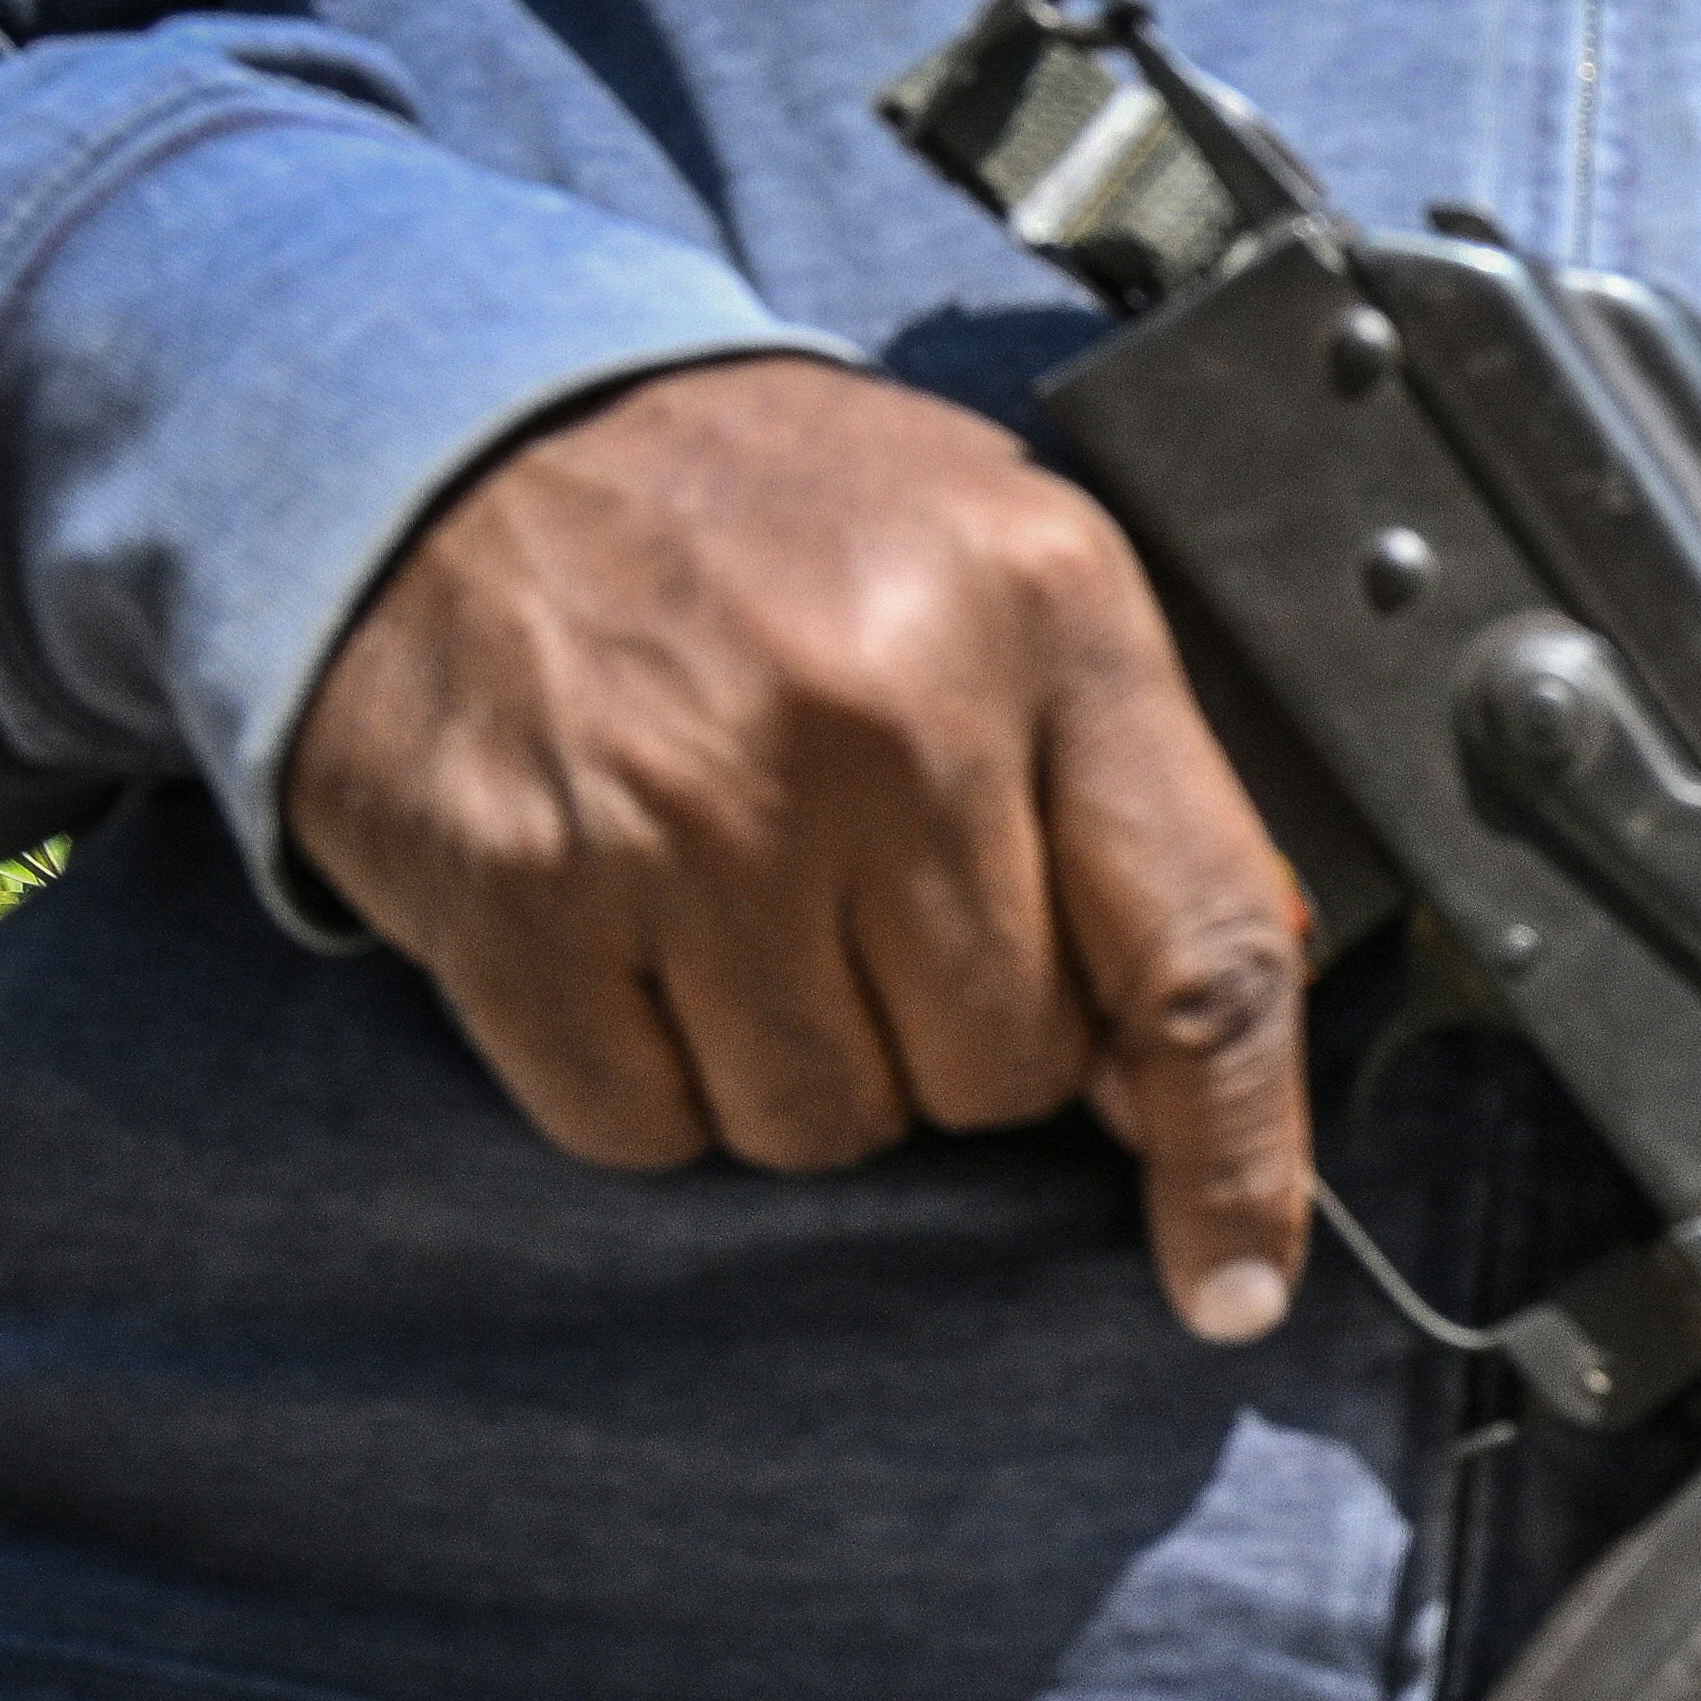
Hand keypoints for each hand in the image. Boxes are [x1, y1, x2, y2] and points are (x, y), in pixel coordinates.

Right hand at [288, 355, 1315, 1340]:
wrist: (464, 415)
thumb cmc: (779, 525)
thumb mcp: (1015, 590)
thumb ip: (1137, 820)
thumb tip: (1179, 1102)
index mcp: (1048, 617)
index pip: (1204, 959)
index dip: (1236, 1158)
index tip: (1233, 1284)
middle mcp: (880, 711)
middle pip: (1001, 1076)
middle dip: (954, 1037)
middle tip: (864, 897)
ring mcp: (689, 808)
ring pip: (825, 1124)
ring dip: (798, 1062)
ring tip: (739, 892)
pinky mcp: (517, 887)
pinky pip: (647, 1126)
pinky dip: (648, 1075)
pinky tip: (628, 924)